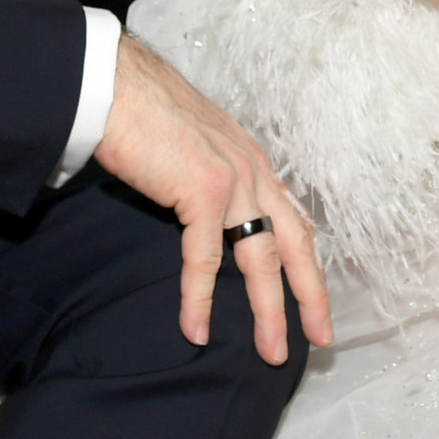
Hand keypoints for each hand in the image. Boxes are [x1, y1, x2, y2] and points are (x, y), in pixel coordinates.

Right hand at [93, 36, 333, 363]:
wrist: (116, 85)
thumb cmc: (142, 115)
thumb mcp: (193, 148)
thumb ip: (208, 179)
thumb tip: (203, 217)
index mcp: (252, 160)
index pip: (293, 219)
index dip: (308, 263)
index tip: (315, 300)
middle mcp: (253, 170)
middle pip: (296, 243)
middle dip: (311, 295)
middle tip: (321, 338)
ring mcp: (233, 180)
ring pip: (263, 258)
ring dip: (268, 311)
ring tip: (271, 353)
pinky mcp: (202, 190)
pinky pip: (204, 258)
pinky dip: (199, 298)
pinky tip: (195, 330)